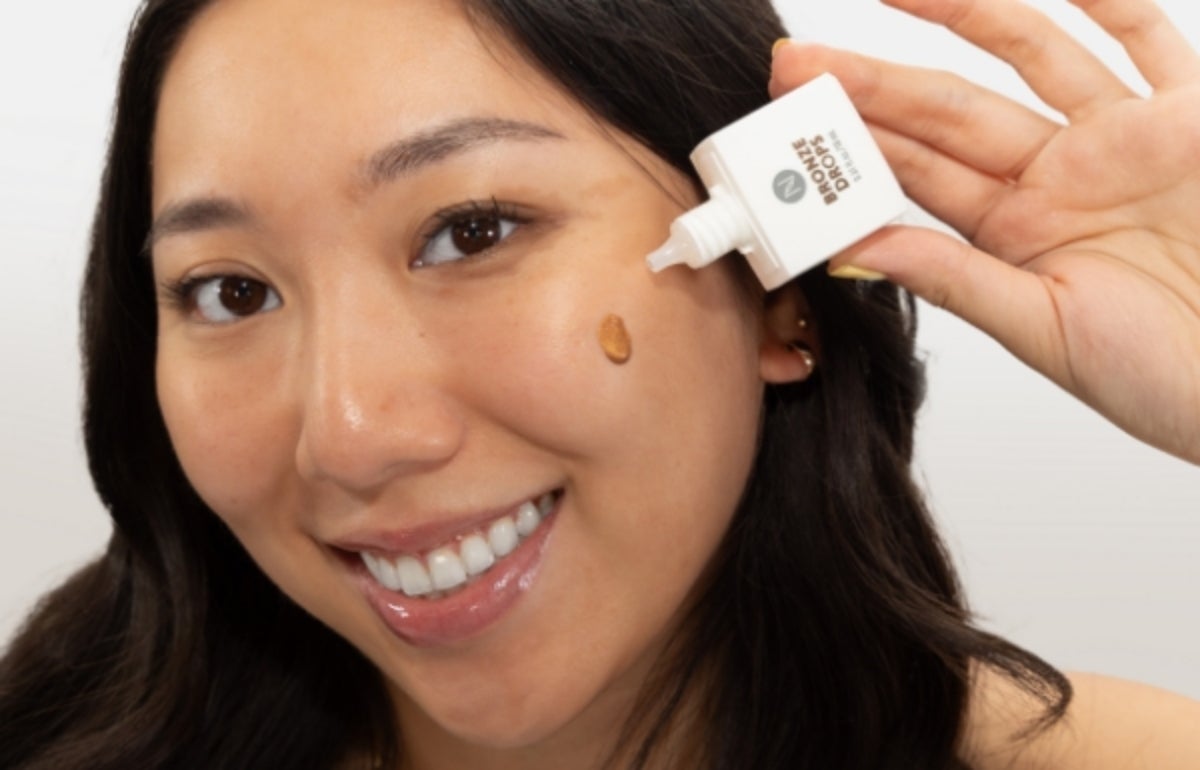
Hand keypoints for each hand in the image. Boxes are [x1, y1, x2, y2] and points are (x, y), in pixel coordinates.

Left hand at [771, 0, 1199, 463]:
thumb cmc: (1166, 375)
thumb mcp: (1044, 331)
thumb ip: (956, 279)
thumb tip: (857, 249)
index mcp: (1015, 233)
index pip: (917, 173)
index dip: (854, 145)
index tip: (791, 121)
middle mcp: (1058, 178)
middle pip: (949, 112)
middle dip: (872, 85)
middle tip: (797, 62)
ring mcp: (1120, 140)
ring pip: (1030, 57)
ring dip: (964, 18)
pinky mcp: (1188, 117)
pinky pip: (1146, 39)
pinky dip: (1108, 0)